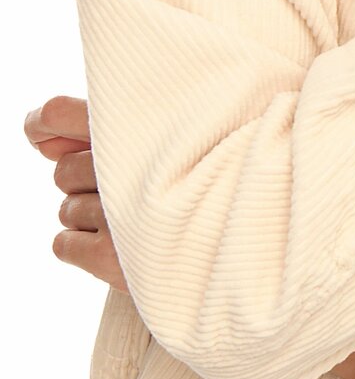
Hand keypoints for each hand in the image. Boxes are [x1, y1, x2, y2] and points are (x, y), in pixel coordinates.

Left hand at [25, 92, 354, 378]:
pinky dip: (77, 245)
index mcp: (156, 129)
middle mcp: (133, 170)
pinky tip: (118, 249)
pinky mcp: (115, 264)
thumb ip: (142, 121)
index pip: (61, 114)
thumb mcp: (215, 132)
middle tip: (134, 191)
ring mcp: (122, 220)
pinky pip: (64, 245)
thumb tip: (40, 131)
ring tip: (141, 224)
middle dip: (88, 179)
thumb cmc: (257, 180)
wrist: (289, 246)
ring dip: (93, 216)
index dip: (49, 125)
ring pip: (69, 209)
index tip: (52, 139)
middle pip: (65, 170)